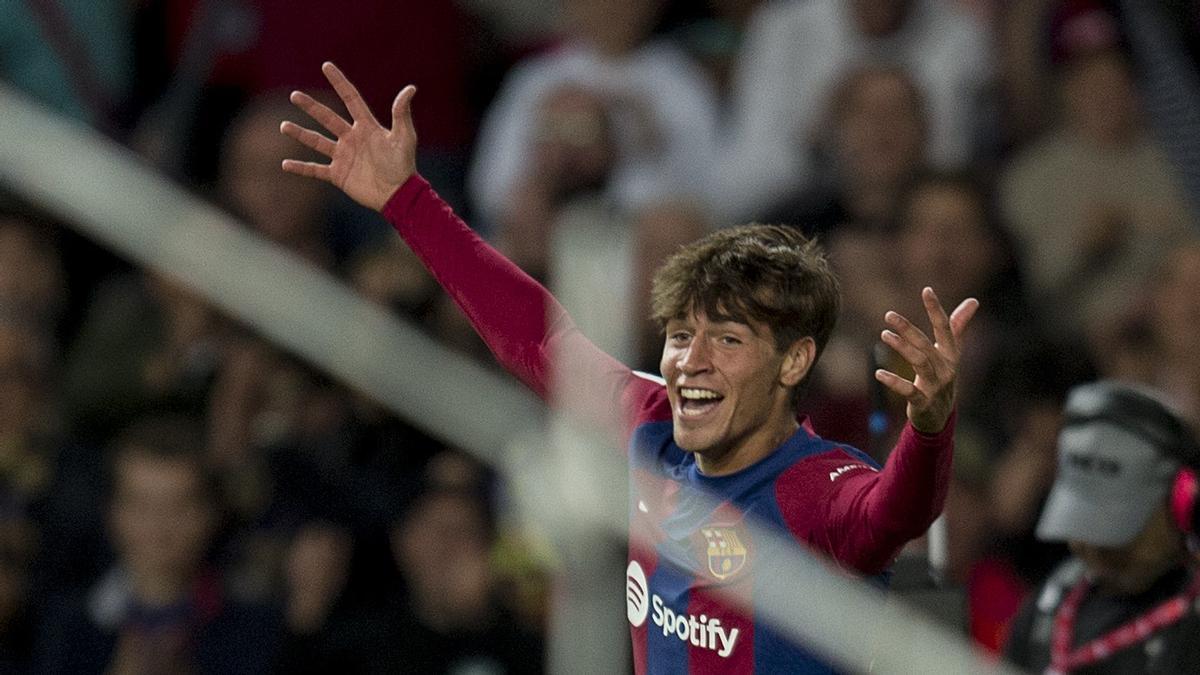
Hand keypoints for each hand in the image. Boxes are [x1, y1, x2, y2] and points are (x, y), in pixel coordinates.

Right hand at [280, 62, 416, 210]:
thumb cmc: (403, 165)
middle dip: (311, 107)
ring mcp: (343, 157)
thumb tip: (411, 88)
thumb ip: (402, 113)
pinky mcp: (338, 175)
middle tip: (294, 95)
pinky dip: (300, 168)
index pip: (350, 99)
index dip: (339, 82)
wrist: (398, 194)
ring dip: (300, 134)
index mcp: (366, 127)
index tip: (326, 66)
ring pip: (317, 142)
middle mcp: (352, 139)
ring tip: (284, 126)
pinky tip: (285, 164)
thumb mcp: (405, 137)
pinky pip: (315, 170)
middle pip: (327, 118)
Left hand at [875, 287, 977, 433]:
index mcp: (951, 354)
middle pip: (926, 344)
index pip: (945, 328)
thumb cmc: (942, 377)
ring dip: (902, 348)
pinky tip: (879, 372)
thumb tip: (973, 300)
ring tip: (884, 334)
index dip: (936, 309)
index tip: (927, 290)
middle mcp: (945, 368)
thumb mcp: (950, 353)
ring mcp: (935, 386)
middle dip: (908, 329)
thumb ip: (957, 326)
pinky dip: (894, 382)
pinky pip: (909, 391)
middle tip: (888, 315)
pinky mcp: (923, 402)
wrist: (940, 416)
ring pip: (919, 363)